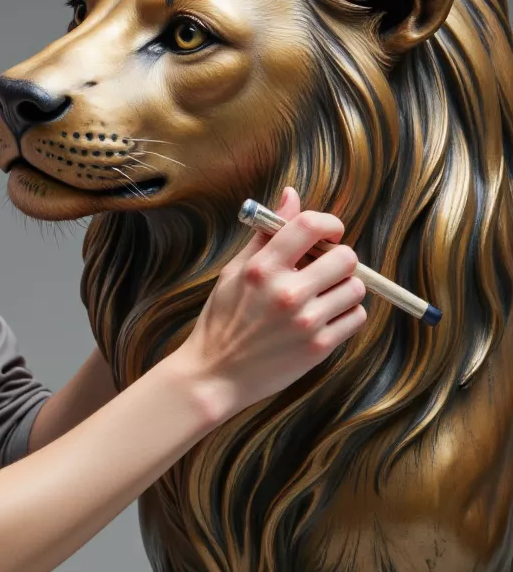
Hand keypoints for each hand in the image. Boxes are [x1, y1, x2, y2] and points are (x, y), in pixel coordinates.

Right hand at [179, 187, 366, 419]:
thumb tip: (291, 195)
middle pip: (345, 257)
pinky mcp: (318, 347)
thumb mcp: (234, 273)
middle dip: (339, 261)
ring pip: (356, 288)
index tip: (329, 234)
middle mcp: (285, 292)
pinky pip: (356, 318)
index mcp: (261, 268)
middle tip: (325, 272)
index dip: (329, 224)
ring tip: (323, 299)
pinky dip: (347, 316)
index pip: (309, 225)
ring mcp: (304, 321)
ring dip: (345, 290)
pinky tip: (325, 320)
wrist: (214, 376)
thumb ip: (265, 234)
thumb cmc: (222, 322)